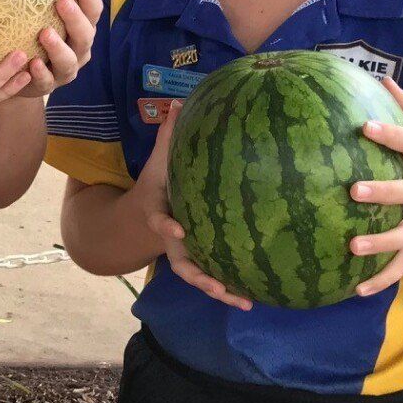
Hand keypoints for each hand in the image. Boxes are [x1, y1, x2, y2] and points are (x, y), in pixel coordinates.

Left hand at [14, 0, 103, 98]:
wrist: (18, 72)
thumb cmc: (35, 32)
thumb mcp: (45, 9)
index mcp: (82, 27)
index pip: (93, 9)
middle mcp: (79, 49)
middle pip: (85, 34)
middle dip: (75, 18)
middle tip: (61, 0)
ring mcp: (65, 70)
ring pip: (68, 61)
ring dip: (58, 47)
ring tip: (44, 33)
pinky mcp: (47, 86)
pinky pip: (47, 82)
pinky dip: (41, 73)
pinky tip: (32, 63)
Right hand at [130, 102, 251, 309]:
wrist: (145, 212)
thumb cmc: (159, 184)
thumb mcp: (160, 161)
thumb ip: (170, 136)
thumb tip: (179, 101)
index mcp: (160, 213)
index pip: (158, 220)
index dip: (165, 226)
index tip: (175, 229)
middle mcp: (172, 240)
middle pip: (180, 262)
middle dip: (197, 275)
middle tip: (214, 284)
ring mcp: (185, 254)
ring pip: (199, 277)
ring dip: (219, 290)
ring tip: (244, 301)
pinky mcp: (201, 260)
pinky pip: (215, 275)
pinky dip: (232, 288)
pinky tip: (258, 295)